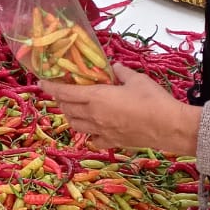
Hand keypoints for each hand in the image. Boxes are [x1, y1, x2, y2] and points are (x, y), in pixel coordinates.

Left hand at [41, 65, 199, 155]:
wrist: (168, 126)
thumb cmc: (152, 99)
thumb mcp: (136, 79)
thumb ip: (121, 72)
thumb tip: (114, 66)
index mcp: (96, 97)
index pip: (65, 92)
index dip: (51, 87)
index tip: (42, 82)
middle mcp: (94, 115)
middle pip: (68, 109)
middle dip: (61, 101)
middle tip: (62, 93)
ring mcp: (102, 131)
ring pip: (76, 125)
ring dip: (71, 116)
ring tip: (74, 109)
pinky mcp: (112, 142)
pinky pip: (93, 139)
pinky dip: (89, 134)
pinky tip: (93, 129)